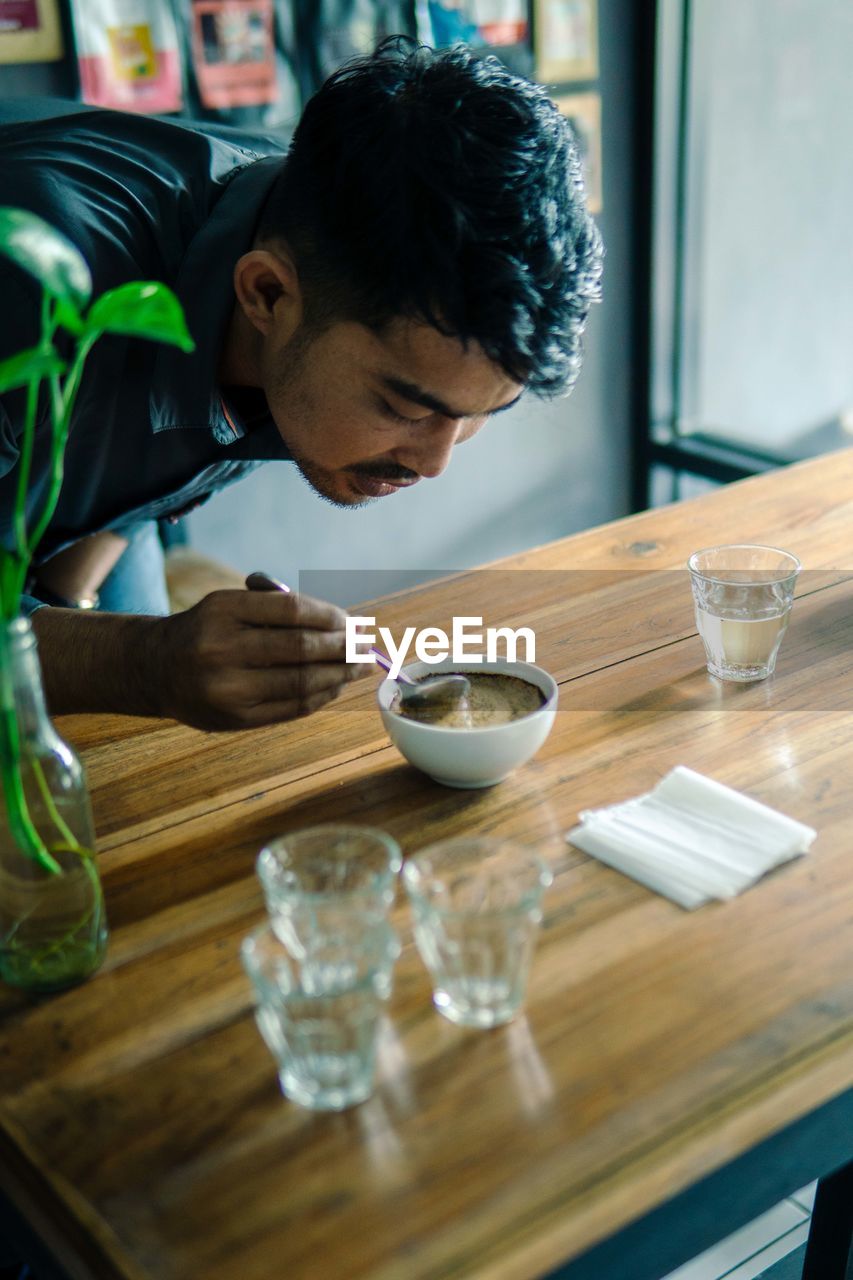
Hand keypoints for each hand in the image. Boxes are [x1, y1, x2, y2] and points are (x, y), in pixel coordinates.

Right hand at [154, 588, 363, 729]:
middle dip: (343, 647)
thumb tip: (342, 623)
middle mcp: (221, 648)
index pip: (292, 610)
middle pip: (301, 648)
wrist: (157, 669)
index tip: (352, 622)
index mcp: (223, 610)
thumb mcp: (230, 604)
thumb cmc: (208, 630)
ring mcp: (227, 687)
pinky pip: (291, 708)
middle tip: (366, 646)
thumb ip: (276, 606)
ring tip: (358, 668)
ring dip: (340, 675)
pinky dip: (321, 696)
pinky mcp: (234, 718)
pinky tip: (336, 686)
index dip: (330, 616)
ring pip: (301, 682)